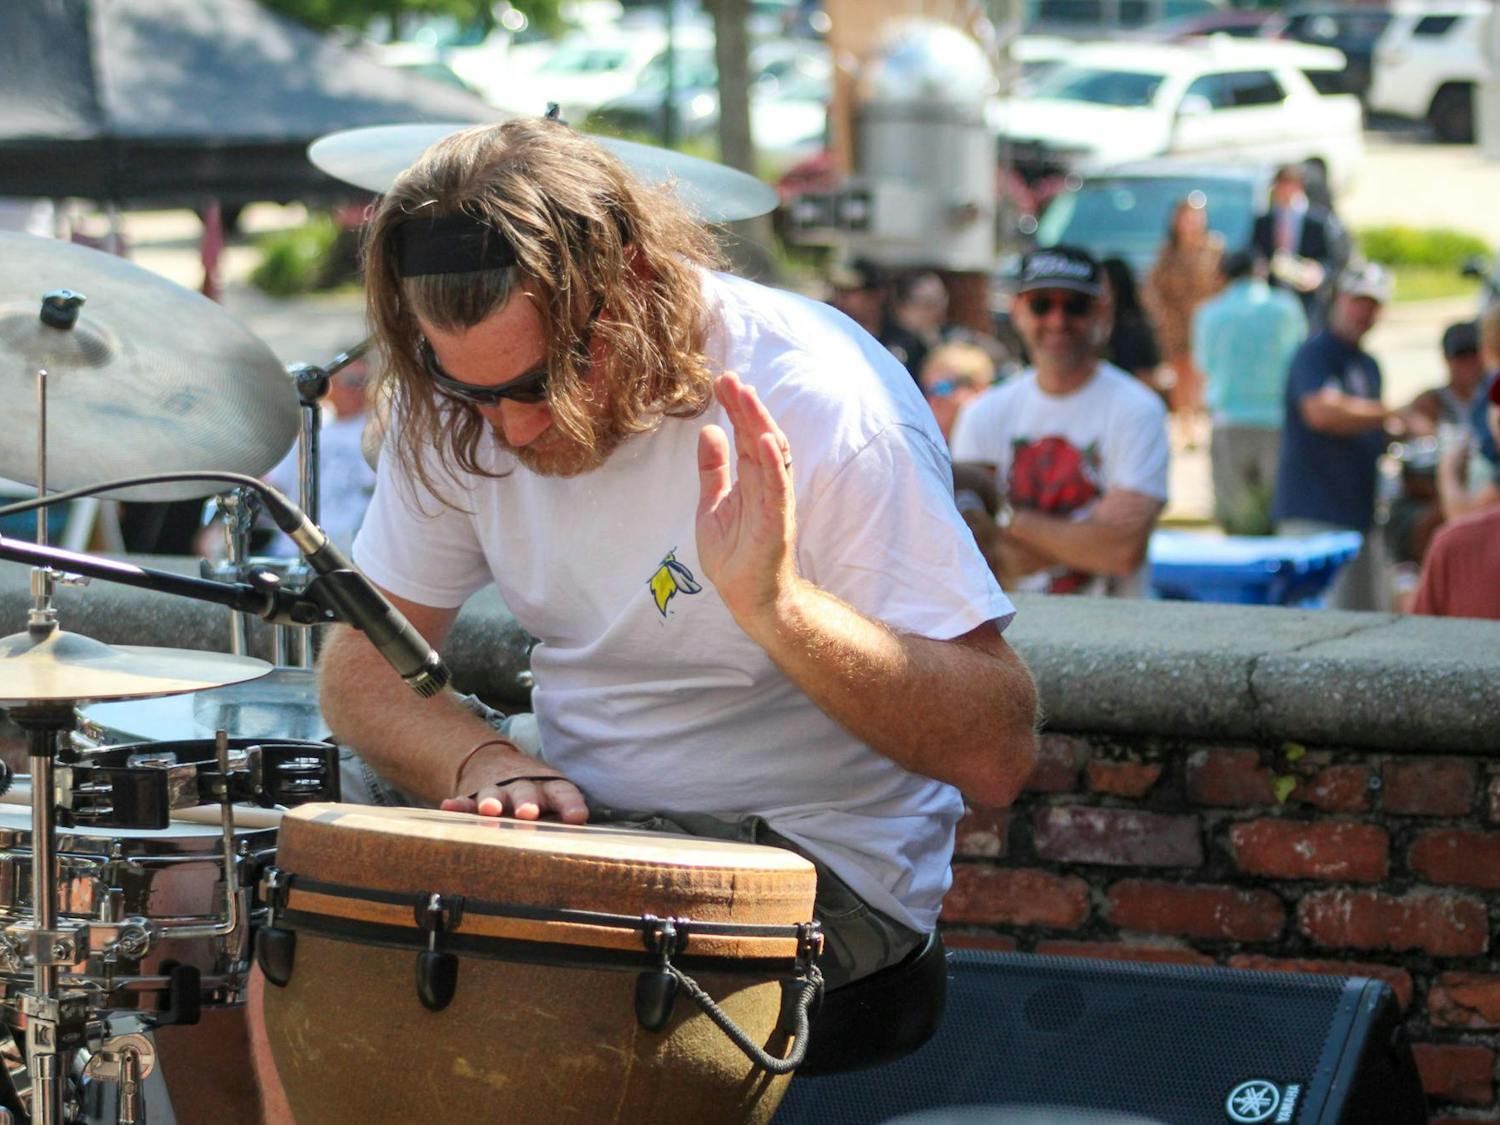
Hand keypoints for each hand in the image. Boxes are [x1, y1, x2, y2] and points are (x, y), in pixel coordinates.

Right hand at [441, 778, 588, 823]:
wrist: (499, 764)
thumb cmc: (537, 796)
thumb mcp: (554, 804)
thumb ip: (563, 827)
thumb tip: (581, 865)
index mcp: (551, 790)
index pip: (564, 794)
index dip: (570, 804)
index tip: (576, 817)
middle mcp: (525, 787)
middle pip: (527, 792)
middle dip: (527, 802)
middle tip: (528, 813)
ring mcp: (499, 789)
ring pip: (495, 793)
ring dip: (492, 800)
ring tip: (489, 810)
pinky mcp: (474, 794)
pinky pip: (465, 800)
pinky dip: (458, 805)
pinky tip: (448, 807)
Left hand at [696, 372, 798, 625]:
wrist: (748, 597)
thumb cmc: (735, 555)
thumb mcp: (712, 505)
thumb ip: (713, 470)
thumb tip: (709, 431)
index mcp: (750, 479)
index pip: (745, 435)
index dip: (734, 408)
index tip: (721, 382)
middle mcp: (766, 485)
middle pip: (759, 437)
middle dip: (745, 407)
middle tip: (730, 378)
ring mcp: (774, 501)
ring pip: (771, 455)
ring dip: (760, 424)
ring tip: (746, 397)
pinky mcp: (776, 522)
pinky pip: (778, 488)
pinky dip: (774, 463)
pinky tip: (766, 440)